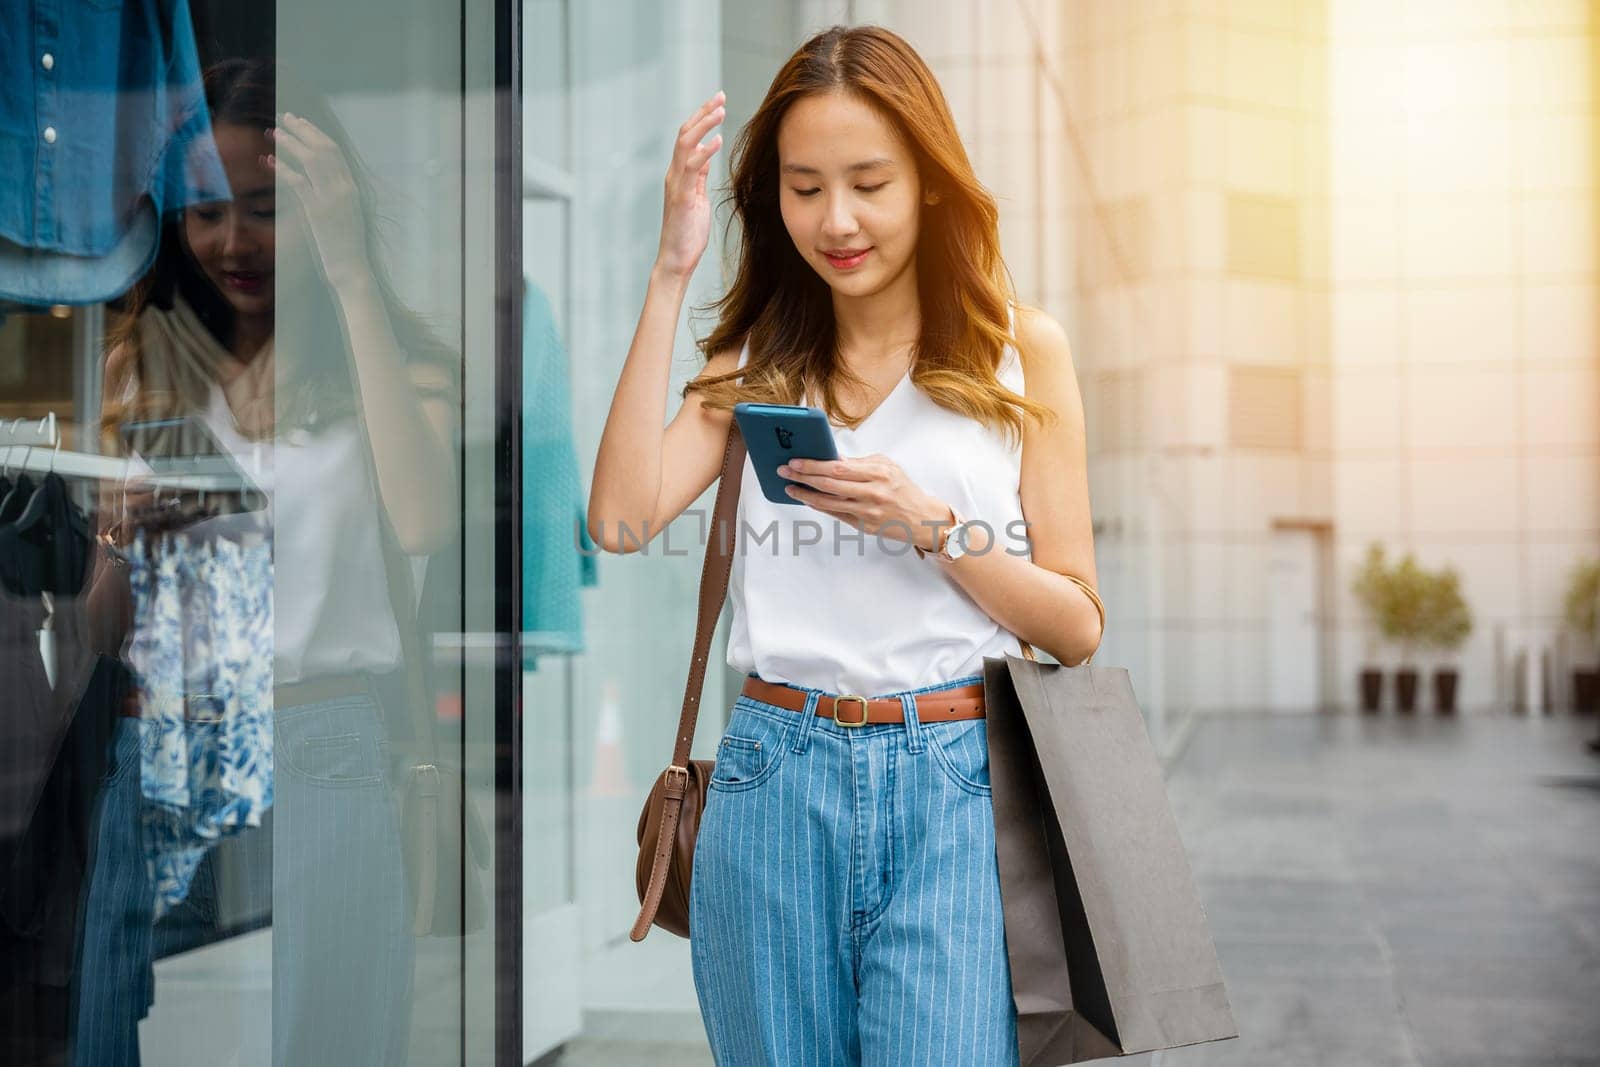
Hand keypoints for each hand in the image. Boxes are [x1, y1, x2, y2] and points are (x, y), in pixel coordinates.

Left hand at [263, 112, 370, 282]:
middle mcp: (343, 188)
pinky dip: (281, 168)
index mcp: (351, 187)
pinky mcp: (317, 210)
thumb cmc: (345, 244)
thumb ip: (334, 192)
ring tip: (272, 132)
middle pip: (322, 148)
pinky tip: (268, 160)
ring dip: (289, 143)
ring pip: (309, 159)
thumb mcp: (345, 212)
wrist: (350, 266)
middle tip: (285, 117)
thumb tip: (315, 178)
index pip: (334, 151)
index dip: (316, 134)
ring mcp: (331, 198)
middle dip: (303, 129)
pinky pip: (297, 182)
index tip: (302, 123)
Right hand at [655, 91, 724, 279]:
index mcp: (680, 174)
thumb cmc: (688, 233)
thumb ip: (698, 176)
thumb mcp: (697, 198)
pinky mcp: (681, 196)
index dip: (702, 118)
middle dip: (703, 112)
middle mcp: (674, 174)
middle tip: (720, 96)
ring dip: (703, 124)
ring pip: (685, 144)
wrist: (677, 260)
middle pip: (685, 133)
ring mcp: (676, 184)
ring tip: (721, 111)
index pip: (688, 137)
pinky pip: (690, 168)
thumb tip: (705, 156)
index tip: (719, 103)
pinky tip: (717, 141)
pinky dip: (704, 151)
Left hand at [777, 455, 954, 552]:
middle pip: (829, 484)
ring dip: (805, 495)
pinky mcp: (864, 526)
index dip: (813, 465)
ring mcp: (867, 512)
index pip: (838, 467)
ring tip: (790, 488)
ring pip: (828, 503)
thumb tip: (831, 459)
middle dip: (803, 477)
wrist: (922, 518)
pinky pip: (835, 515)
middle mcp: (872, 493)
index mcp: (878, 473)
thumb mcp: (886, 467)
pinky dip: (819, 507)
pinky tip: (807, 500)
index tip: (796, 461)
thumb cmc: (903, 488)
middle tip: (784, 471)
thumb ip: (859, 463)